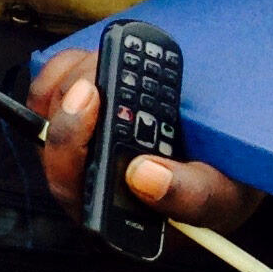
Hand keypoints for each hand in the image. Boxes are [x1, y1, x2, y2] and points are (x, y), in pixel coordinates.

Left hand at [29, 46, 262, 235]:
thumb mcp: (221, 197)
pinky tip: (93, 58)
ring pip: (46, 107)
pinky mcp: (76, 120)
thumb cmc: (219, 188)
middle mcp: (84, 183)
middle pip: (50, 137)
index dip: (68, 141)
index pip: (68, 182)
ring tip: (109, 60)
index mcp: (108, 213)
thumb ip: (187, 196)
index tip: (90, 100)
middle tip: (98, 70)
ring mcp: (77, 150)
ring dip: (71, 76)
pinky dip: (66, 66)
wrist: (226, 162)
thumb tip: (143, 176)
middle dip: (71, 97)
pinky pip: (49, 88)